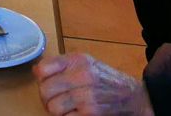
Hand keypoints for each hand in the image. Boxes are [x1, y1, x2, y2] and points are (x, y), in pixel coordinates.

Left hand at [33, 53, 153, 114]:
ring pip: (52, 108)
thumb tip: (36, 71)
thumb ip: (61, 65)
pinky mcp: (90, 114)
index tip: (47, 82)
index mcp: (78, 60)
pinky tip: (77, 113)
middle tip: (56, 99)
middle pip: (44, 91)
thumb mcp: (86, 63)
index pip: (42, 69)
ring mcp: (87, 96)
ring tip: (67, 107)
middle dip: (47, 98)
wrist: (134, 98)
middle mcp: (82, 75)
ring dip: (57, 110)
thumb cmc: (107, 80)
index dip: (41, 79)